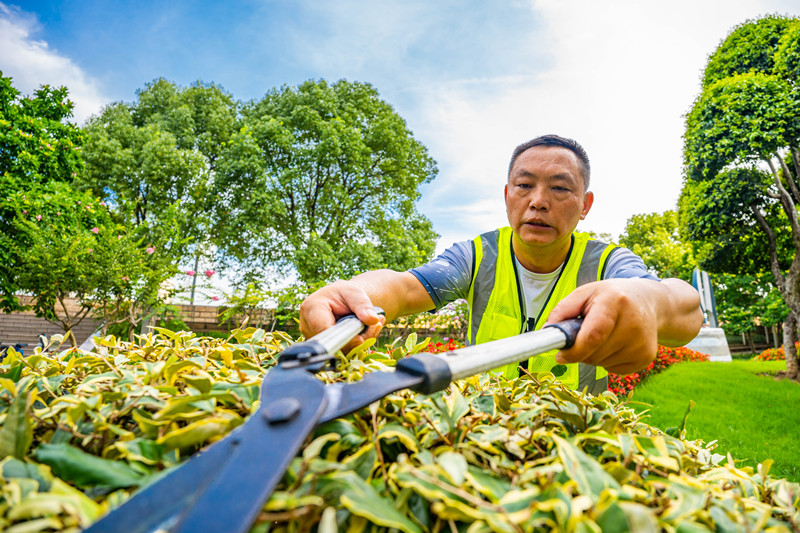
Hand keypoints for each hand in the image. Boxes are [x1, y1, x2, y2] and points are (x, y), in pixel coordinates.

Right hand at [299, 280, 385, 350]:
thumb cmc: (345, 294)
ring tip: (373, 324)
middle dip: (357, 338)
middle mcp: (308, 326)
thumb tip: (372, 320)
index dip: (342, 337)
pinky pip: (342, 351)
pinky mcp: (323, 345)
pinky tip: (366, 331)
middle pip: (332, 342)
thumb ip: (364, 306)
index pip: (323, 329)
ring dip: (360, 341)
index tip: (360, 338)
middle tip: (376, 325)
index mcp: (311, 308)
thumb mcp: (355, 294)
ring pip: (339, 349)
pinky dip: (358, 344)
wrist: (341, 300)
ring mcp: (314, 338)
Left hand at [545, 279, 661, 374]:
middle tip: (582, 335)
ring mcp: (642, 343)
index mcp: (615, 302)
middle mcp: (633, 324)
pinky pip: (614, 370)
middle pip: (595, 354)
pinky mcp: (647, 357)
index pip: (593, 336)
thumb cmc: (610, 297)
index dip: (574, 351)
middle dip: (580, 351)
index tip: (561, 355)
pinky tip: (615, 343)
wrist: (648, 301)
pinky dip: (607, 361)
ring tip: (602, 335)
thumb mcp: (585, 293)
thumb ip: (563, 311)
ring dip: (593, 355)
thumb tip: (546, 333)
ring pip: (602, 364)